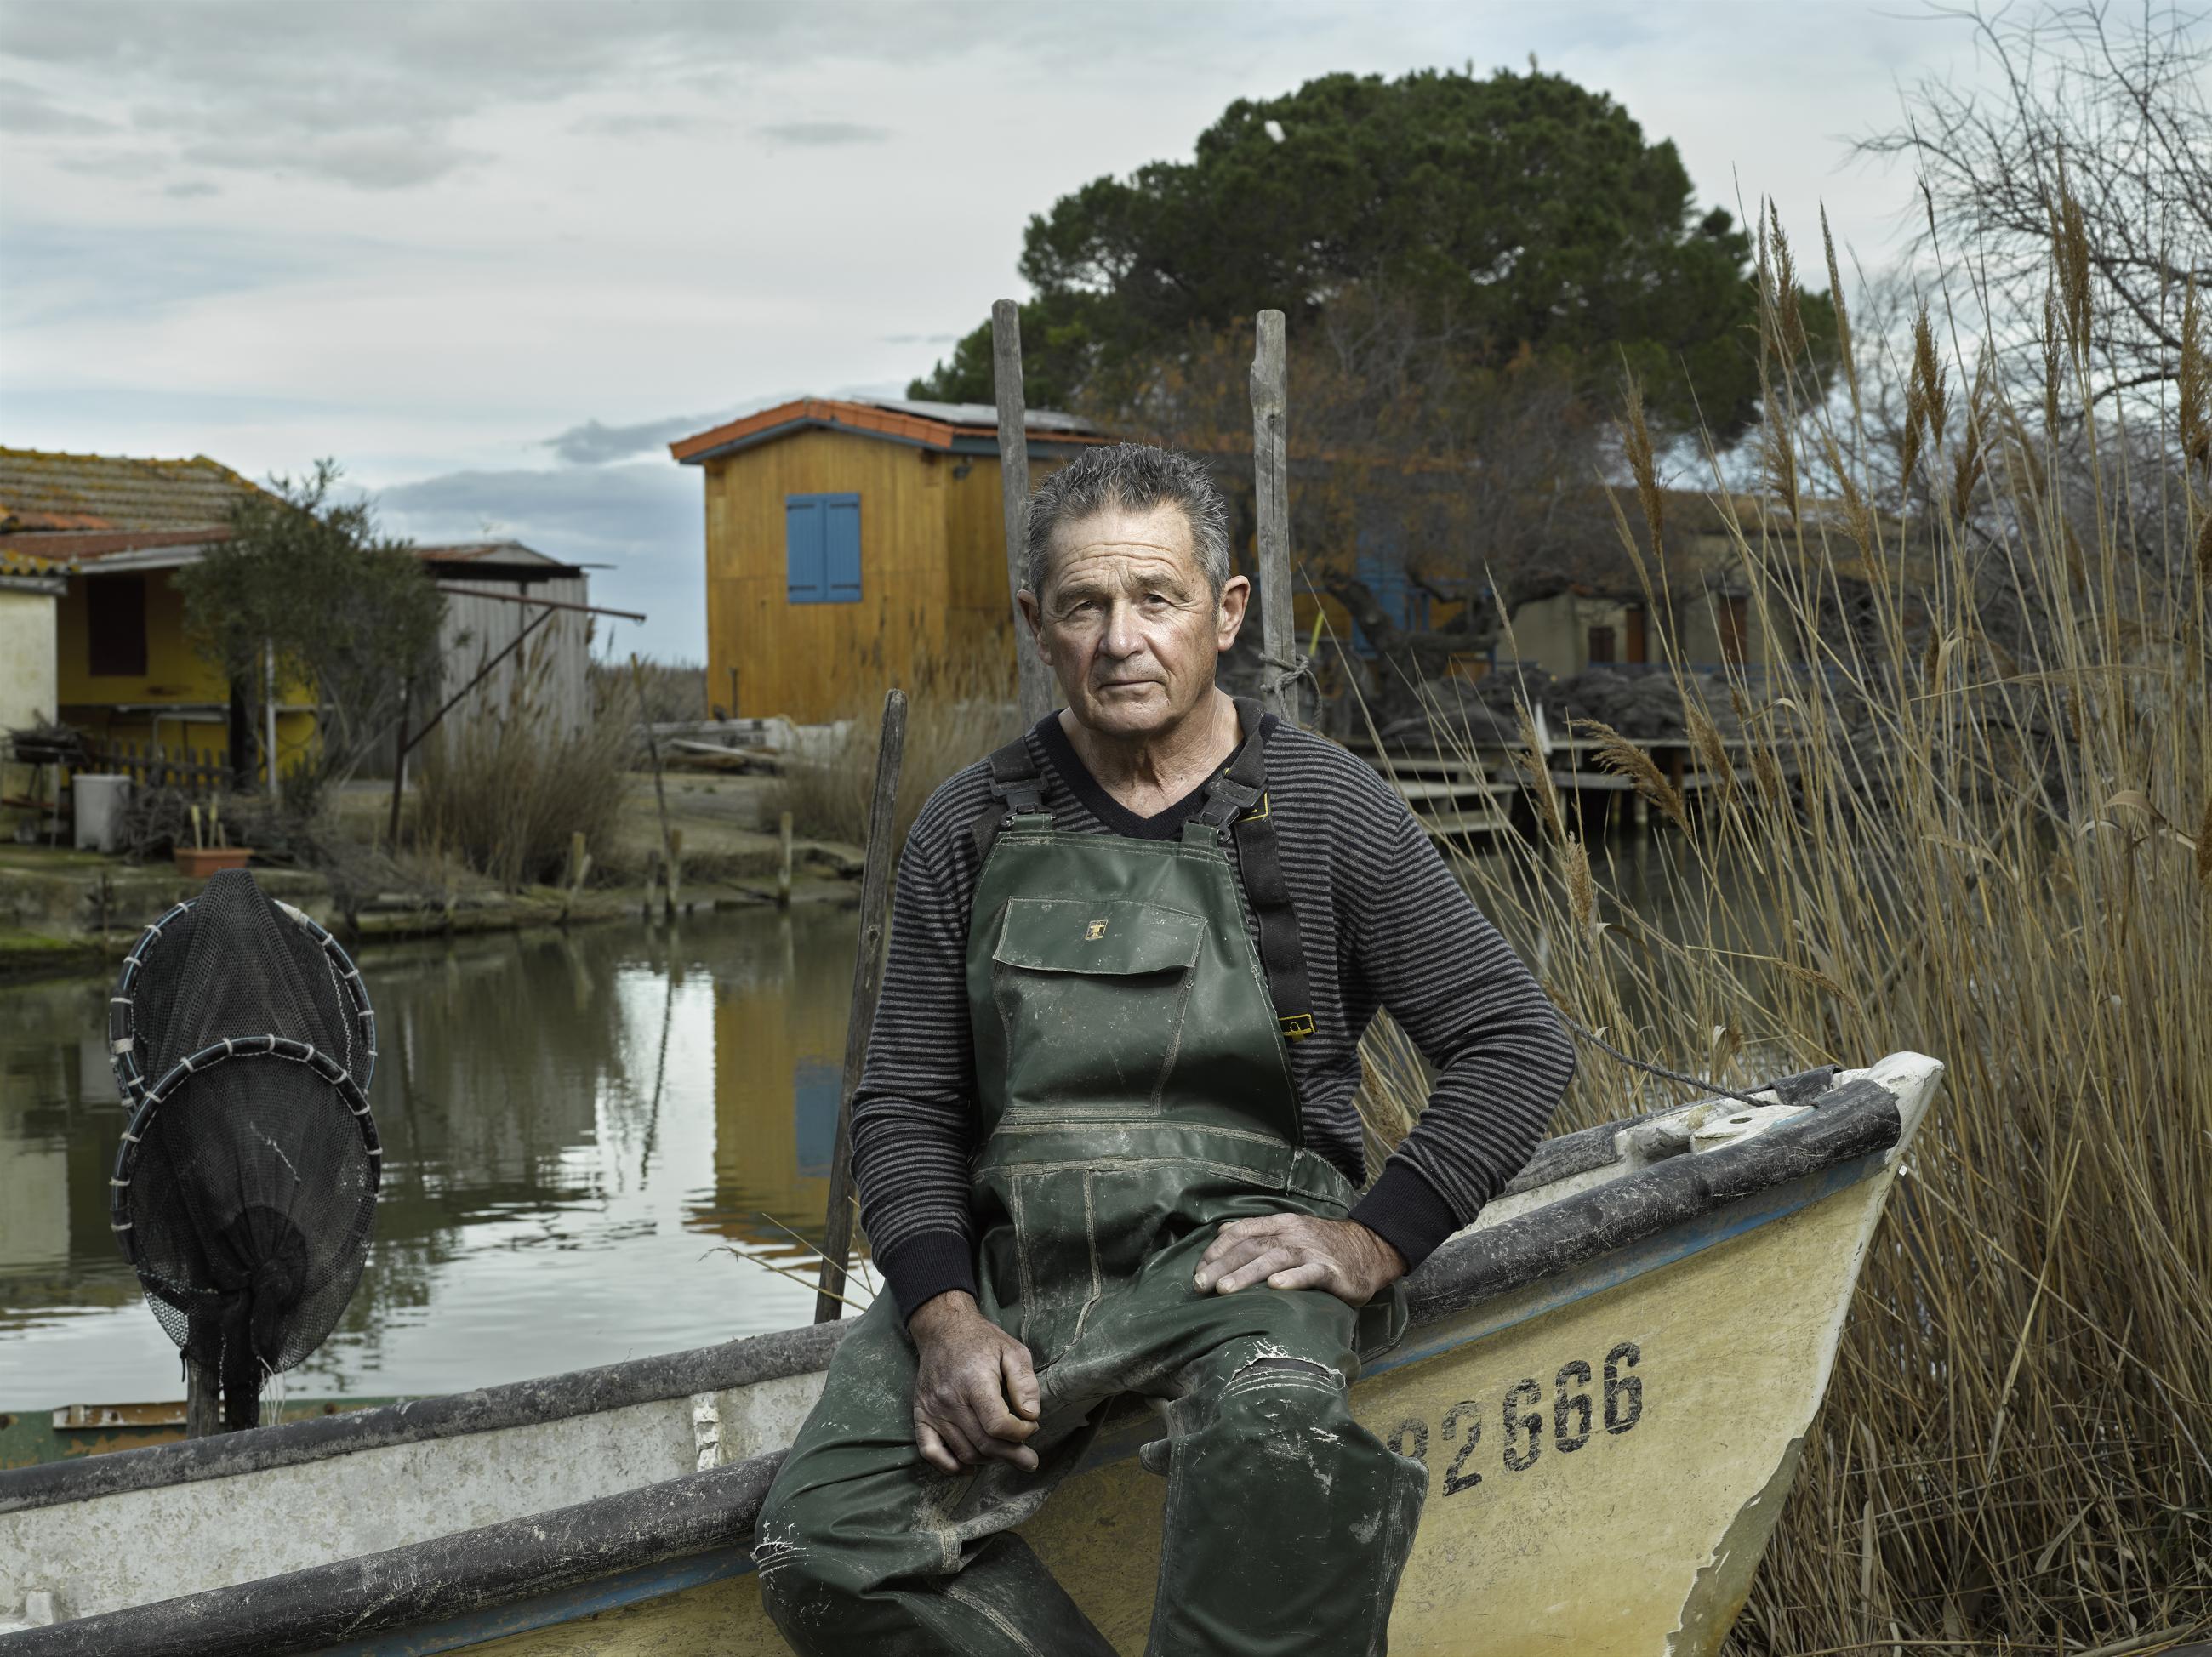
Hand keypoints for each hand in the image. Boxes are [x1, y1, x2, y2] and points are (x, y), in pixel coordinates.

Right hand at [907, 1291, 1041, 1474]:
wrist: (943, 1330)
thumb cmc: (982, 1342)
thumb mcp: (1013, 1351)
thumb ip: (1025, 1383)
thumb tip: (1031, 1416)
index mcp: (974, 1381)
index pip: (998, 1425)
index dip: (1020, 1434)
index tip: (1031, 1427)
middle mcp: (950, 1399)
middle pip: (983, 1444)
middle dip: (1012, 1455)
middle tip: (1029, 1459)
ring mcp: (932, 1410)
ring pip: (963, 1452)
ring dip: (988, 1460)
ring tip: (1005, 1454)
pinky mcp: (921, 1415)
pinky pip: (930, 1452)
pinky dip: (949, 1466)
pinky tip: (968, 1467)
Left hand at [1193, 1215, 1407, 1306]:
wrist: (1370, 1248)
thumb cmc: (1322, 1245)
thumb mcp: (1289, 1231)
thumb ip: (1258, 1232)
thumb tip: (1221, 1232)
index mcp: (1280, 1224)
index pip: (1242, 1231)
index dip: (1218, 1249)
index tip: (1198, 1269)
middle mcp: (1292, 1234)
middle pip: (1252, 1247)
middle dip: (1222, 1266)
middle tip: (1200, 1285)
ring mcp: (1311, 1251)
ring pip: (1274, 1260)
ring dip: (1247, 1274)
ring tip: (1225, 1290)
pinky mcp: (1331, 1271)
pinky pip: (1309, 1274)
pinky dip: (1293, 1279)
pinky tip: (1276, 1287)